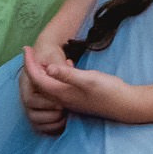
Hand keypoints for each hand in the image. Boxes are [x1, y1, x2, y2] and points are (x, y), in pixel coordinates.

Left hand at [21, 46, 152, 123]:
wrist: (125, 105)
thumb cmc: (109, 91)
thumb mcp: (89, 79)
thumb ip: (68, 75)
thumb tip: (48, 68)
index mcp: (62, 93)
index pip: (38, 78)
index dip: (29, 63)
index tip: (26, 48)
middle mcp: (62, 98)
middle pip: (39, 84)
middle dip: (31, 67)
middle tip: (29, 51)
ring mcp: (70, 100)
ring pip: (47, 86)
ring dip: (41, 72)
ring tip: (39, 58)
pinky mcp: (77, 98)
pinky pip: (57, 88)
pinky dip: (53, 76)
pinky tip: (62, 68)